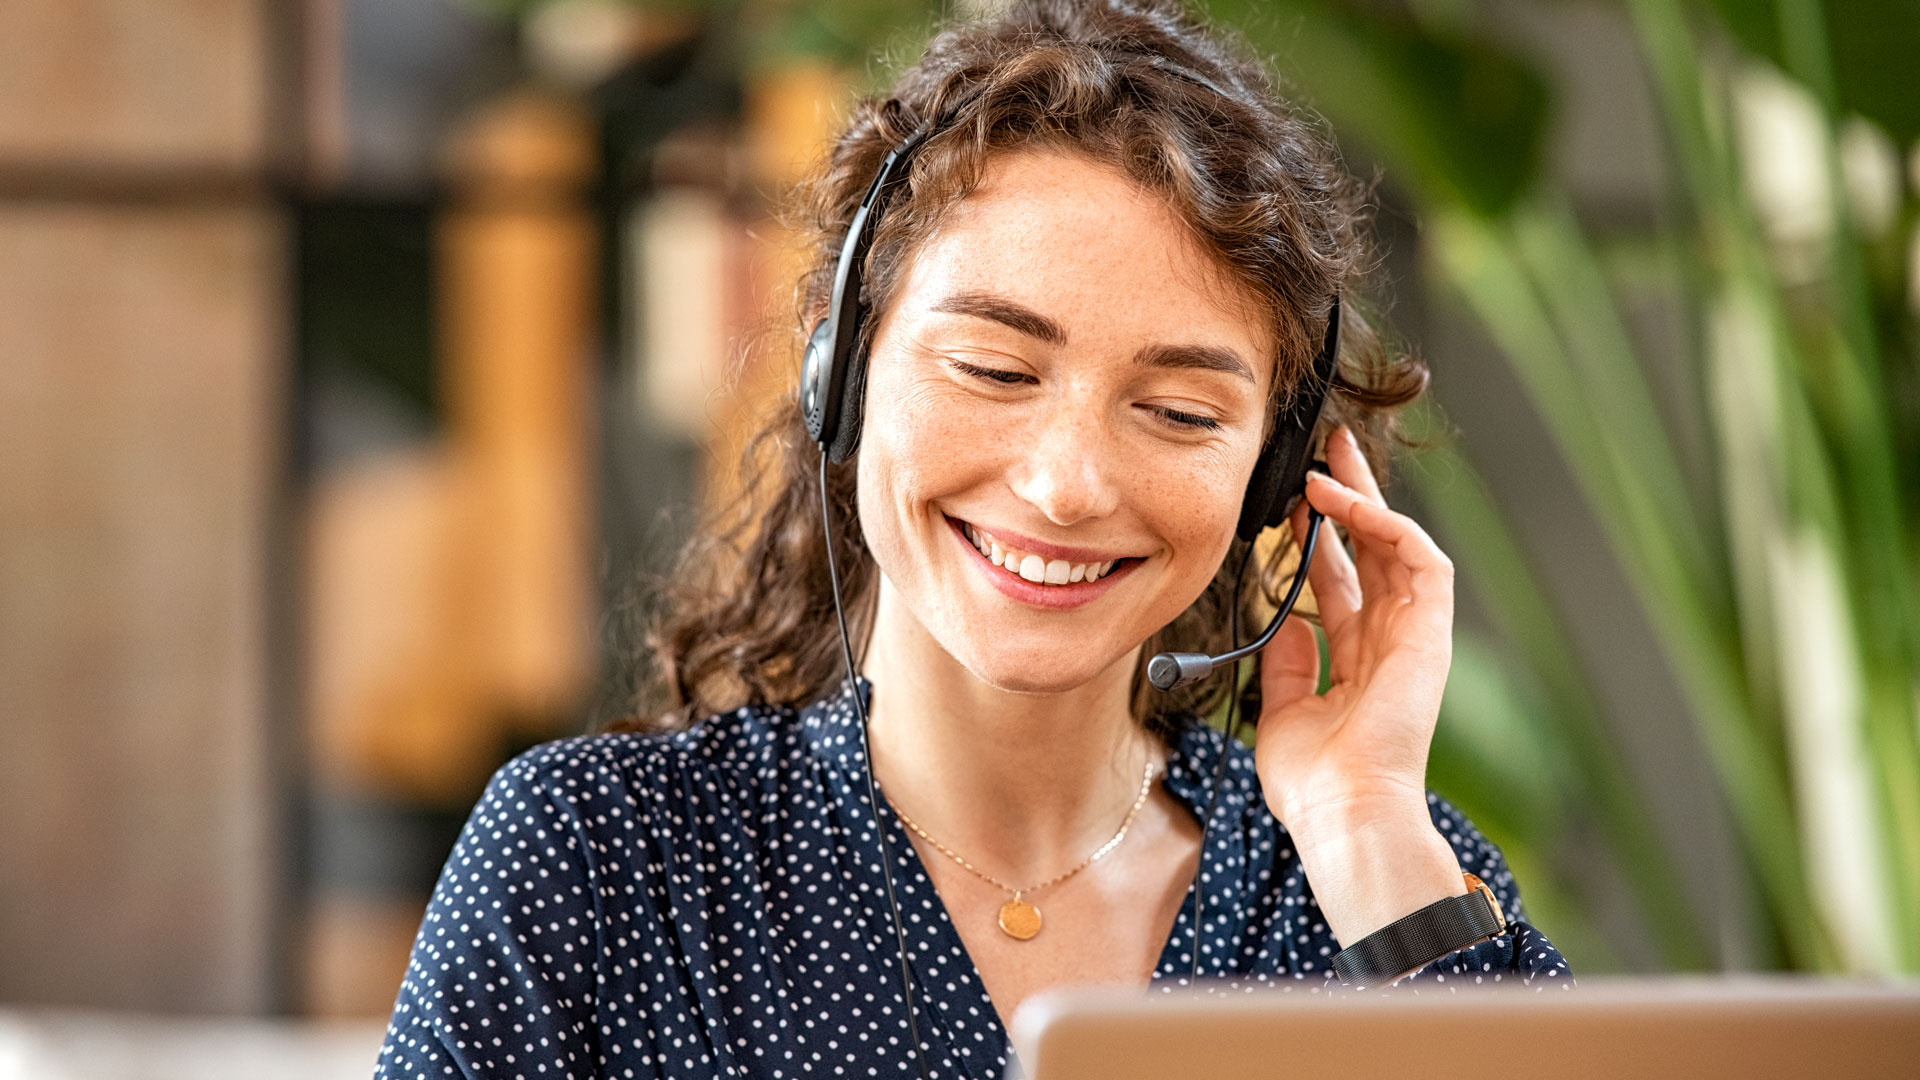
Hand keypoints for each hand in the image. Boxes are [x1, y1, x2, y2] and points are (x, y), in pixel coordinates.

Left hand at [1252, 424, 1463, 945]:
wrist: (1344, 813)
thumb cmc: (1314, 782)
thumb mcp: (1284, 707)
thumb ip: (1288, 658)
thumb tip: (1280, 616)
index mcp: (1357, 660)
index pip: (1340, 580)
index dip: (1316, 538)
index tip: (1288, 503)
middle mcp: (1390, 641)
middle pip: (1372, 551)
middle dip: (1350, 498)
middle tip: (1324, 452)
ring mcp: (1414, 635)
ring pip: (1397, 544)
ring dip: (1365, 499)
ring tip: (1328, 461)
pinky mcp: (1431, 633)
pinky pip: (1418, 560)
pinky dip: (1383, 524)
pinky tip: (1343, 501)